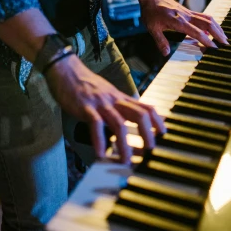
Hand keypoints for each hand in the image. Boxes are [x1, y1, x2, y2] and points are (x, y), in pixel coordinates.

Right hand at [44, 54, 164, 163]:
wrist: (66, 69)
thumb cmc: (84, 83)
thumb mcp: (106, 93)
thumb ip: (117, 106)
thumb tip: (126, 121)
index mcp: (120, 97)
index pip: (146, 107)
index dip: (158, 121)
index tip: (164, 135)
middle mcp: (114, 100)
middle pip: (139, 115)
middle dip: (148, 135)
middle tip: (151, 152)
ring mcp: (100, 103)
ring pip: (119, 123)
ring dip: (125, 144)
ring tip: (126, 161)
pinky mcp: (85, 107)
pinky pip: (96, 124)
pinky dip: (99, 140)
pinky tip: (100, 153)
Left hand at [141, 0, 229, 54]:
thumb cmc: (151, 11)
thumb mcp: (152, 28)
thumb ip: (160, 41)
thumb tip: (166, 53)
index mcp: (178, 21)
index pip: (197, 32)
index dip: (206, 41)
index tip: (214, 48)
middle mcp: (186, 16)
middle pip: (207, 23)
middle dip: (218, 34)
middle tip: (226, 44)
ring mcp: (188, 12)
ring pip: (207, 18)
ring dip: (217, 27)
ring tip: (224, 37)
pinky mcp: (188, 11)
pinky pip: (203, 16)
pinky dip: (211, 23)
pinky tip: (213, 30)